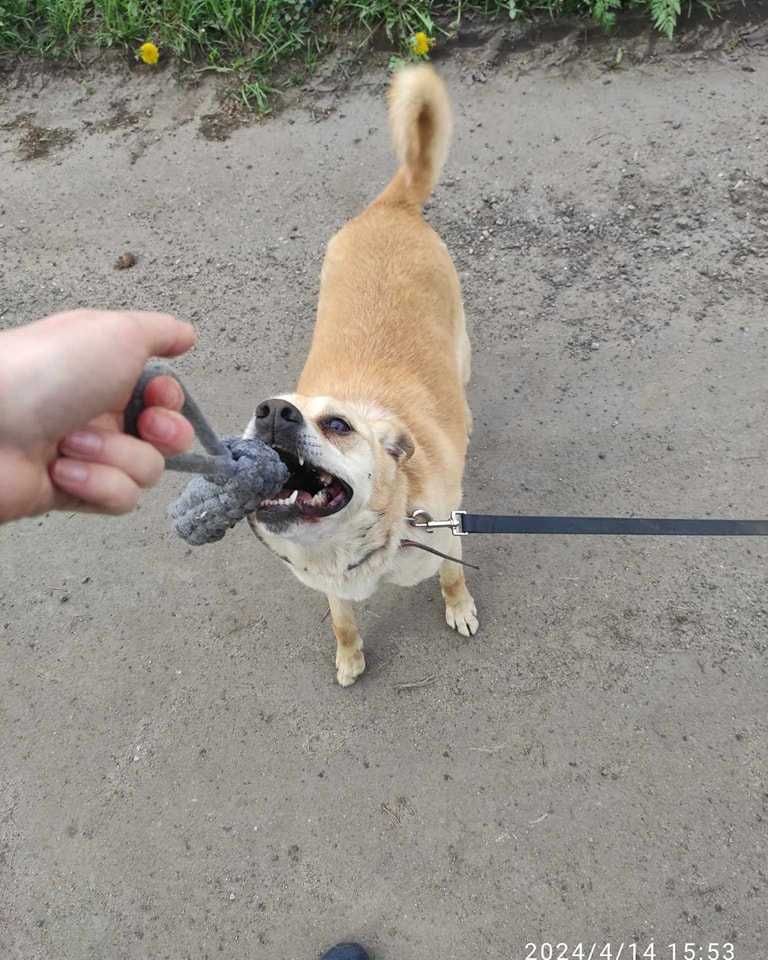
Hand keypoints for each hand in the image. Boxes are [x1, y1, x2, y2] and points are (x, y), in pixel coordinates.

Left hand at [0, 309, 196, 521]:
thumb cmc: (46, 371)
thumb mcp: (115, 332)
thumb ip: (160, 331)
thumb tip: (187, 335)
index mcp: (106, 373)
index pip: (166, 397)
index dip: (172, 401)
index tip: (158, 396)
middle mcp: (99, 412)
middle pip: (167, 439)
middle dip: (166, 434)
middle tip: (145, 426)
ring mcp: (88, 455)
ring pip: (146, 471)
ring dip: (115, 456)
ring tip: (71, 444)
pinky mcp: (75, 493)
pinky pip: (118, 498)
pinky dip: (96, 484)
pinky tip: (63, 471)